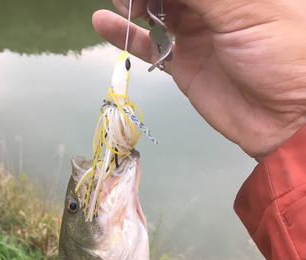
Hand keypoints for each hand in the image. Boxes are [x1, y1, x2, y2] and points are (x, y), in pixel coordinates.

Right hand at [93, 0, 305, 160]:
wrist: (285, 118)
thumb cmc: (279, 53)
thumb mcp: (242, 8)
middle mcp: (212, 4)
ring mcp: (195, 32)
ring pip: (154, 8)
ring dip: (133, 2)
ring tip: (121, 1)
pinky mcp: (182, 63)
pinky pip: (147, 44)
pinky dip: (124, 34)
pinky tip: (104, 22)